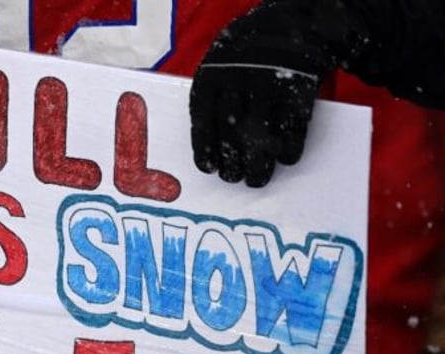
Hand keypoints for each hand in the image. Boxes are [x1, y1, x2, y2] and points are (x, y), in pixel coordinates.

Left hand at [190, 0, 339, 186]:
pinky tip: (285, 159)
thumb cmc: (245, 60)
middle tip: (235, 179)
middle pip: (232, 131)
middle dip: (233, 161)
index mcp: (213, 76)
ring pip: (263, 133)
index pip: (203, 118)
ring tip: (257, 179)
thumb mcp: (220, 68)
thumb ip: (213, 102)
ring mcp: (270, 84)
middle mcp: (238, 80)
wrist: (291, 24)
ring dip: (260, 162)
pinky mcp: (299, 89)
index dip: (206, 147)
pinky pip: (294, 126)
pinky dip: (290, 147)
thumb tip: (208, 150)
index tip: (209, 168)